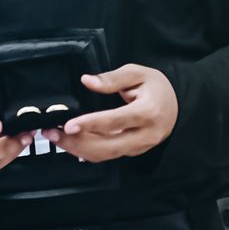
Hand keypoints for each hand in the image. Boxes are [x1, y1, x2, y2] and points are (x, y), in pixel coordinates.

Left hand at [43, 65, 178, 162]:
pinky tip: (70, 142)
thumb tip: (87, 81)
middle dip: (76, 142)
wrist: (177, 106)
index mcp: (147, 112)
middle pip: (107, 146)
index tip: (68, 124)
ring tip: (55, 136)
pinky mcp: (132, 153)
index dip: (90, 124)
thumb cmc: (156, 87)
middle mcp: (144, 135)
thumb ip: (112, 78)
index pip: (115, 121)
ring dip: (77, 149)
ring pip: (104, 155)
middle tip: (52, 132)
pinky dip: (86, 151)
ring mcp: (138, 148)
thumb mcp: (138, 73)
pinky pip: (106, 155)